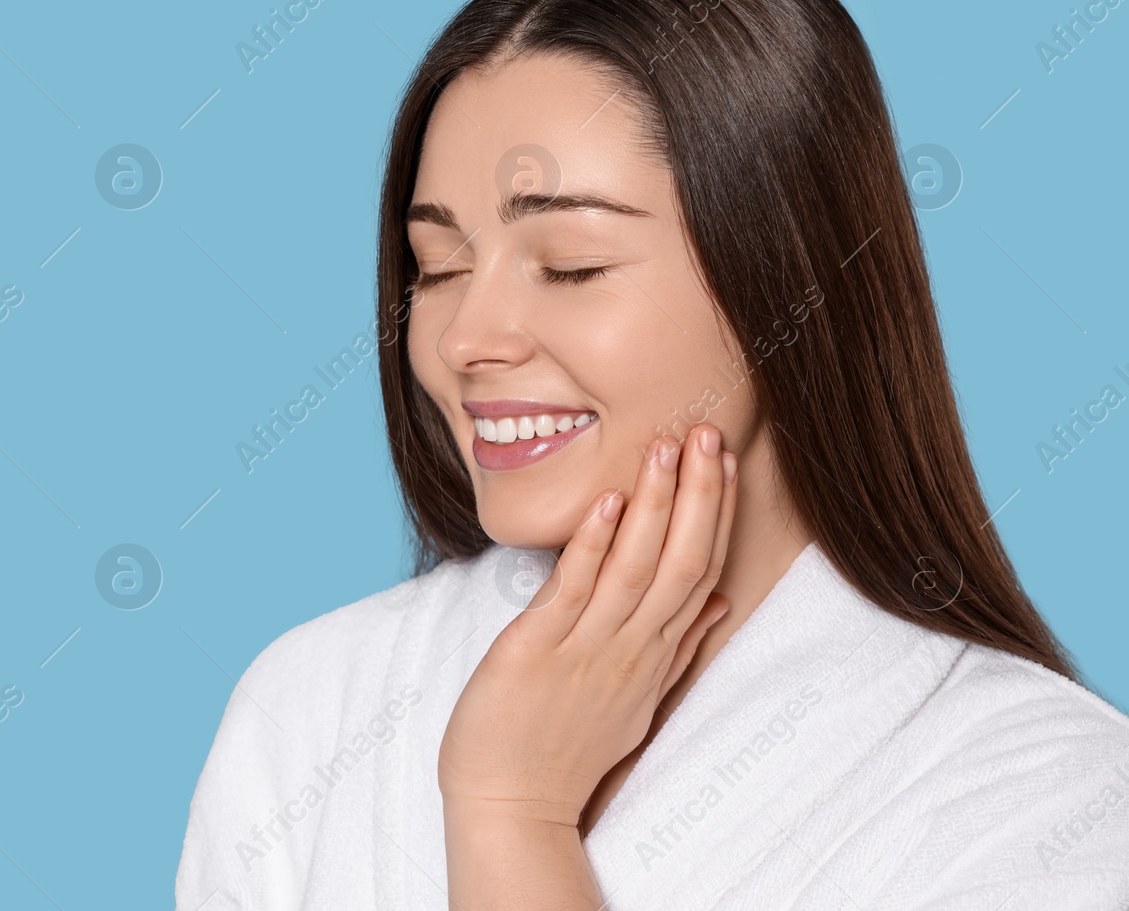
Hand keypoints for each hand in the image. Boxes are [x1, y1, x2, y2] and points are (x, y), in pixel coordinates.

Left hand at [437, 423, 736, 830]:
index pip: (702, 572)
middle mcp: (631, 650)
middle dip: (700, 496)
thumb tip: (717, 606)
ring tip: (668, 447)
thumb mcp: (636, 702)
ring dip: (656, 504)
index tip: (728, 461)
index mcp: (655, 657)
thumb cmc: (565, 749)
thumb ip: (677, 651)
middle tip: (711, 432)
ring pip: (638, 569)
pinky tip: (609, 500)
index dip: (718, 514)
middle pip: (684, 563)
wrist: (511, 806)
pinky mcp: (538, 651)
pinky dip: (595, 543)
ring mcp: (587, 651)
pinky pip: (575, 590)